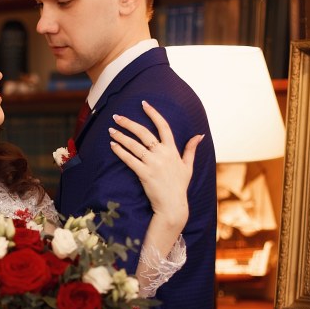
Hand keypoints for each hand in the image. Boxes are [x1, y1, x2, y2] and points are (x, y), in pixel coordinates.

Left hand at [109, 100, 202, 230]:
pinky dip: (120, 151)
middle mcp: (163, 154)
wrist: (173, 205)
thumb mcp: (188, 166)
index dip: (153, 113)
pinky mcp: (144, 174)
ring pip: (134, 145)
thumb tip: (199, 135)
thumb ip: (191, 149)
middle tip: (116, 116)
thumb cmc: (179, 185)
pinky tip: (112, 145)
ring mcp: (153, 164)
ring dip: (120, 136)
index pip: (163, 126)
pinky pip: (129, 159)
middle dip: (128, 123)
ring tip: (110, 130)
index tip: (143, 103)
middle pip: (144, 132)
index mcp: (172, 150)